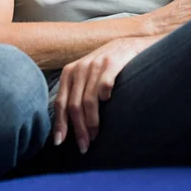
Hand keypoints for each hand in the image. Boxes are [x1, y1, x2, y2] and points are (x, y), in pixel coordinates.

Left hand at [53, 37, 154, 154]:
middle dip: (78, 129)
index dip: (60, 124)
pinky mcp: (113, 62)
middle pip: (74, 105)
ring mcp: (96, 64)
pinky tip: (109, 104)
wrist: (130, 43)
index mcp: (70, 72)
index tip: (59, 142)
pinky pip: (104, 85)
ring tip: (95, 136)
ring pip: (89, 100)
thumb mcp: (87, 74)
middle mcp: (80, 67)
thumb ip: (77, 91)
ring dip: (91, 122)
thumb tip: (68, 123)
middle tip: (84, 146)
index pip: (60, 102)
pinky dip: (104, 97)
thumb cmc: (107, 65)